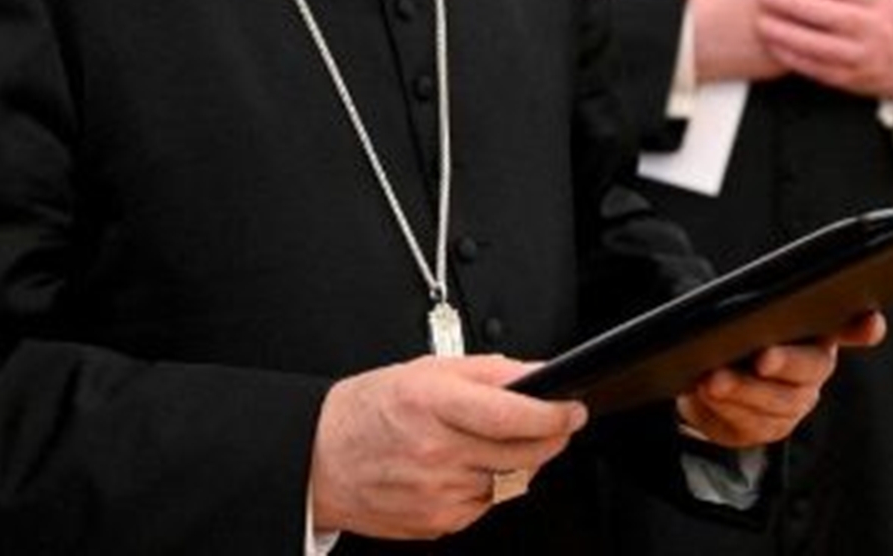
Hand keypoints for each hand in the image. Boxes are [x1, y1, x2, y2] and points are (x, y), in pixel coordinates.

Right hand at [308, 354, 586, 539]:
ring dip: (517, 463)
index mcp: (433, 403)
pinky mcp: (436, 523)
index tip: (572, 409)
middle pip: (522, 453)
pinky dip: (488, 487)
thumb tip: (538, 375)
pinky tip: (466, 469)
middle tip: (557, 424)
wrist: (320, 458)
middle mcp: (436, 450)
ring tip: (493, 443)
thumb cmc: (371, 409)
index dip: (553, 414)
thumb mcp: (428, 370)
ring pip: (510, 482)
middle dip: (551, 438)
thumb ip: (489, 371)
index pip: (512, 414)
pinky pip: (486, 506)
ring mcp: (437, 492)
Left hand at [676, 311, 886, 446]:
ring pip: (771, 409)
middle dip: (783, 365)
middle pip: (805, 376)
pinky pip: (742, 428)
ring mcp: (789, 408)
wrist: (717, 368)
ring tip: (712, 380)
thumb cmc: (746, 328)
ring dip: (741, 394)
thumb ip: (783, 300)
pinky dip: (718, 412)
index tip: (870, 321)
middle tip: (761, 357)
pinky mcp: (761, 429)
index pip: (852, 328)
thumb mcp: (761, 310)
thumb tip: (821, 298)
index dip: (863, 327)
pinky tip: (700, 397)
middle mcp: (812, 375)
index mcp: (820, 335)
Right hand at [690, 0, 831, 82]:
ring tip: (795, 19)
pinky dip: (803, 46)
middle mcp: (787, 8)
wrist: (690, 34)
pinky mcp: (782, 63)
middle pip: (828, 3)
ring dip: (817, 25)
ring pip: (820, 30)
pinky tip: (787, 37)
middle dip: (824, 1)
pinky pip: (807, 53)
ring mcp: (787, 38)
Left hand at [754, 0, 892, 99]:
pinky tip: (776, 47)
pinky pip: (821, 69)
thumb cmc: (882, 17)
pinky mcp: (855, 77)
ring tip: (764, 22)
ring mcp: (869, 54)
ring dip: (790, 34)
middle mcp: (879, 25)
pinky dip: (796, 58)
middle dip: (794, 3)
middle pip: (834, 13)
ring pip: (825, 44)